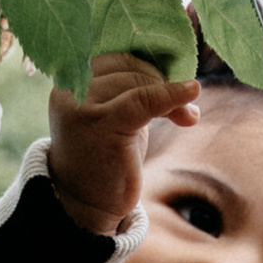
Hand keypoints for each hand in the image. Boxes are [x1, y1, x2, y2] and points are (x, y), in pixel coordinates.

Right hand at [48, 50, 198, 234]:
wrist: (85, 204)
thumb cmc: (105, 157)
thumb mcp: (115, 114)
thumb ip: (132, 89)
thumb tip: (181, 71)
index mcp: (70, 81)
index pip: (118, 57)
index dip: (151, 66)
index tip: (173, 83)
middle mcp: (71, 90)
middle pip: (130, 67)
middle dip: (163, 83)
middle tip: (185, 108)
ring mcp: (83, 108)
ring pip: (140, 82)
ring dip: (171, 97)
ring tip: (185, 118)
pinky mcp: (102, 125)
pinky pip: (144, 99)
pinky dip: (172, 95)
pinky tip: (191, 94)